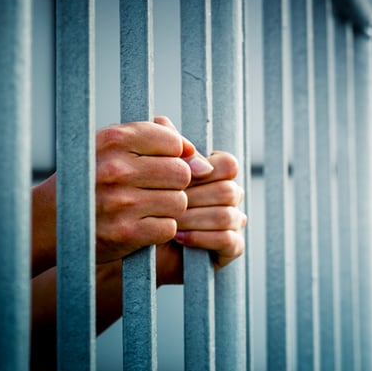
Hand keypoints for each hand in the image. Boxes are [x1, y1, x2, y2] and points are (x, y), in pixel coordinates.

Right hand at [94, 116, 213, 262]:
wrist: (49, 221)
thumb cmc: (91, 179)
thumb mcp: (112, 147)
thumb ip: (157, 140)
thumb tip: (202, 162)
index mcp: (114, 140)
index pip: (174, 142)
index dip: (173, 156)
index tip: (156, 164)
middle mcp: (116, 170)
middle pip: (182, 173)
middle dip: (175, 183)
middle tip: (153, 189)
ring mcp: (121, 203)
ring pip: (179, 201)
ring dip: (169, 207)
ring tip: (145, 206)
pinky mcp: (126, 233)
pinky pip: (169, 227)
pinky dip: (160, 228)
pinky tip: (141, 224)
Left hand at [151, 118, 246, 284]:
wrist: (136, 247)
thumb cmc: (144, 206)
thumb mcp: (150, 175)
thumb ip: (160, 149)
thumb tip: (162, 121)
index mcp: (217, 175)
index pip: (228, 164)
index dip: (206, 170)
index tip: (178, 177)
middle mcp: (231, 198)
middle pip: (227, 190)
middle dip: (194, 198)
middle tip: (164, 203)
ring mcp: (234, 223)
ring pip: (226, 215)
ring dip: (194, 219)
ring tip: (168, 221)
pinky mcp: (232, 249)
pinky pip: (227, 239)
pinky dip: (201, 237)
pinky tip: (177, 237)